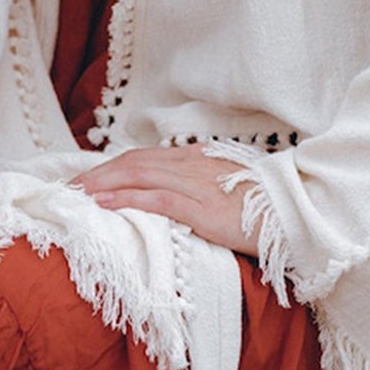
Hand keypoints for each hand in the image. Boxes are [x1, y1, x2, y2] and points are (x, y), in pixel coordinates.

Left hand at [76, 147, 259, 256]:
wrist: (298, 211)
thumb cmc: (266, 206)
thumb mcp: (228, 189)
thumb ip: (200, 186)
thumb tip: (170, 196)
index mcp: (198, 160)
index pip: (145, 158)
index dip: (112, 166)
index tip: (88, 178)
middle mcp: (193, 165)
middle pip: (135, 162)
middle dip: (99, 173)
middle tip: (70, 187)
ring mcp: (198, 185)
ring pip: (139, 175)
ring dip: (103, 183)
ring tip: (77, 194)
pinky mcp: (203, 209)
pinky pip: (157, 199)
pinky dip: (126, 198)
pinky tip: (103, 203)